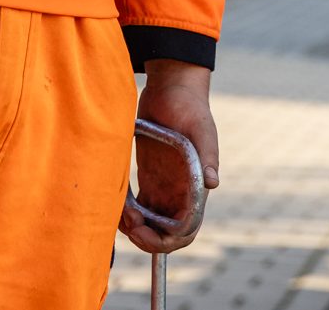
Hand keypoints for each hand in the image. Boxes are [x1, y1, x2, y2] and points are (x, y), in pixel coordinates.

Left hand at [120, 61, 218, 254]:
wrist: (171, 87)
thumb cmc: (190, 105)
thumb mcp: (201, 128)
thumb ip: (208, 156)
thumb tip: (213, 184)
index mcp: (194, 188)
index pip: (185, 229)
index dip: (166, 241)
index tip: (143, 232)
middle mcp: (179, 193)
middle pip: (166, 233)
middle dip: (146, 238)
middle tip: (129, 224)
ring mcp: (163, 186)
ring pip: (149, 223)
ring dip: (134, 227)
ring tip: (119, 212)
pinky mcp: (148, 177)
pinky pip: (137, 206)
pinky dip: (125, 212)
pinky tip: (115, 202)